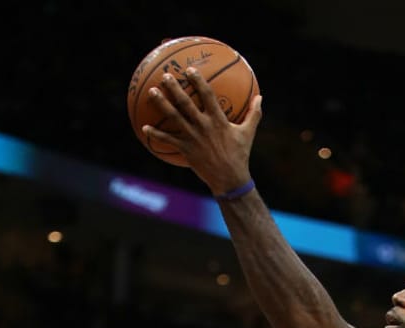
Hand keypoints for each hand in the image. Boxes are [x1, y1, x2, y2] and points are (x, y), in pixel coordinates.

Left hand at [145, 70, 261, 195]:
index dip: (198, 81)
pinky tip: (144, 126)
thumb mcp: (248, 133)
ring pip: (174, 118)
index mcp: (218, 120)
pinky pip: (168, 140)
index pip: (207, 95)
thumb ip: (254, 114)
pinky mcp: (186, 150)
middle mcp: (203, 126)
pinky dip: (156, 134)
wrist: (230, 180)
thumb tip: (260, 97)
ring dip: (162, 104)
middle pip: (186, 103)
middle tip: (165, 76)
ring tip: (152, 92)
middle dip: (174, 88)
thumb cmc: (240, 156)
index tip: (189, 70)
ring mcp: (193, 138)